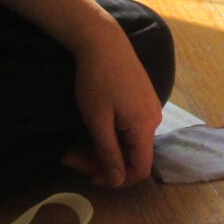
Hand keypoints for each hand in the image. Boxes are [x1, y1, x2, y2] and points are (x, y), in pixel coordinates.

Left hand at [62, 32, 162, 186]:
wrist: (104, 41)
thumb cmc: (97, 80)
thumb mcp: (97, 120)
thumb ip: (109, 153)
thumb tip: (118, 182)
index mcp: (145, 127)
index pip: (141, 169)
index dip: (117, 180)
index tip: (89, 177)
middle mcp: (153, 120)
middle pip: (132, 156)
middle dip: (102, 163)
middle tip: (70, 158)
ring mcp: (149, 109)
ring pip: (129, 143)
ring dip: (103, 150)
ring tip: (75, 146)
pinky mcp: (142, 100)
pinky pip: (130, 129)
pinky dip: (111, 135)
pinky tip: (93, 129)